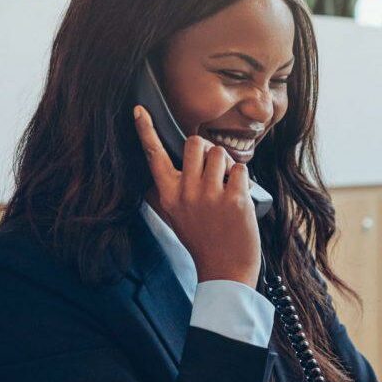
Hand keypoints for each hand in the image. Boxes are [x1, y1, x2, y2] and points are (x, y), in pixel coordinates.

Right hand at [133, 105, 260, 283]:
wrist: (225, 271)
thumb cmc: (203, 241)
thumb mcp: (176, 217)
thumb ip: (170, 192)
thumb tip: (164, 168)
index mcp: (168, 195)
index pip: (153, 156)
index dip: (146, 130)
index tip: (139, 110)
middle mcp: (185, 192)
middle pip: (194, 143)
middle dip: (207, 150)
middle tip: (213, 171)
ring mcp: (209, 196)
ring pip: (219, 152)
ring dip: (227, 165)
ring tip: (227, 187)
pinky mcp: (234, 199)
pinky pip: (240, 168)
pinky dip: (243, 179)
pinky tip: (238, 198)